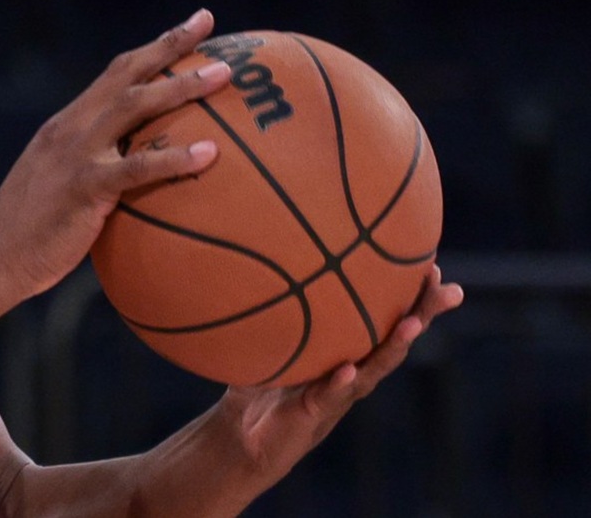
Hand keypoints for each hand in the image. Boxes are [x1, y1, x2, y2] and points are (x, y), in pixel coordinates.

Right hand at [0, 9, 232, 300]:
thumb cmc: (30, 239)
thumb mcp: (62, 191)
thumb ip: (97, 174)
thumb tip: (146, 183)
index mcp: (66, 126)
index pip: (114, 74)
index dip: (154, 48)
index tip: (191, 26)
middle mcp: (70, 128)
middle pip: (126, 74)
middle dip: (170, 44)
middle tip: (207, 22)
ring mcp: (75, 154)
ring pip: (134, 106)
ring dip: (182, 86)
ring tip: (224, 75)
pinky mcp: (82, 187)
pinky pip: (136, 168)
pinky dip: (174, 158)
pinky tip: (211, 155)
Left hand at [215, 262, 464, 481]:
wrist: (245, 437)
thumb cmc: (262, 382)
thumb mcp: (272, 339)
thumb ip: (277, 307)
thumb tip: (267, 258)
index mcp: (349, 351)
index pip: (386, 319)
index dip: (411, 296)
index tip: (433, 265)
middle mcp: (353, 370)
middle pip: (396, 340)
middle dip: (424, 316)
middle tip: (450, 291)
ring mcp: (338, 393)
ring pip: (374, 368)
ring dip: (394, 346)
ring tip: (412, 323)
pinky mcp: (314, 412)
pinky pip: (329, 394)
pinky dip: (339, 382)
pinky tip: (348, 369)